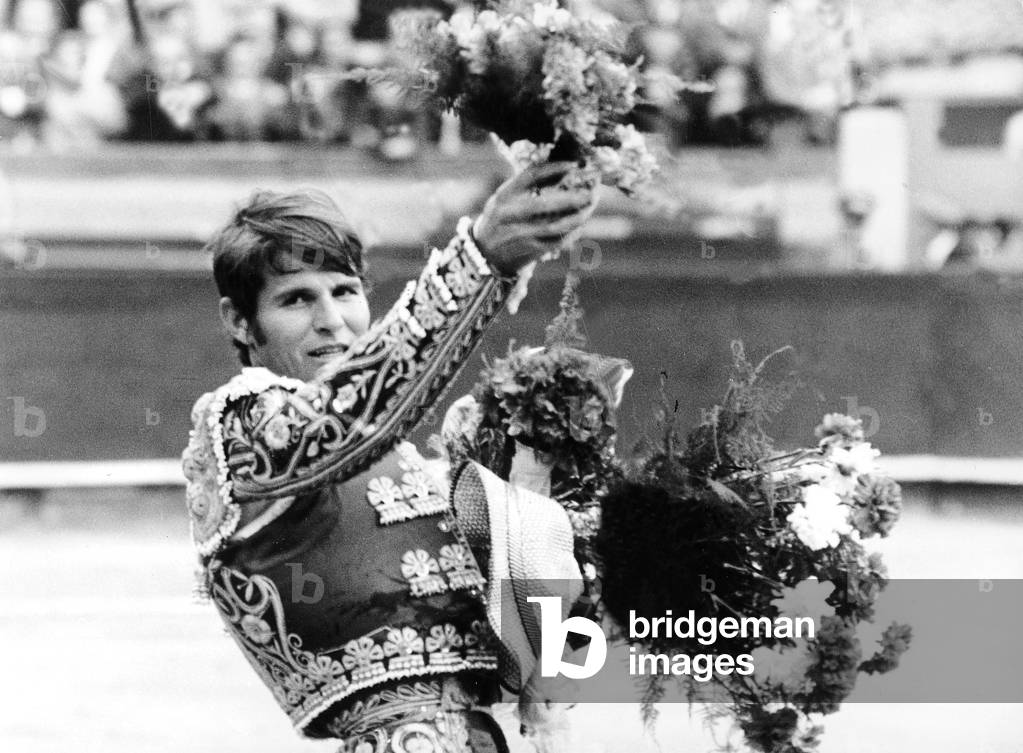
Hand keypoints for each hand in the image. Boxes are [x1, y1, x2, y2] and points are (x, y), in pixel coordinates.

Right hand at [474, 161, 597, 276]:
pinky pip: (554, 242)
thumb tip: (563, 170)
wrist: (485, 253)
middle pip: (544, 203)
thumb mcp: (505, 198)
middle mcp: (508, 214)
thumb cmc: (501, 220)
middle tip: (591, 191)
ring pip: (553, 225)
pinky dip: (570, 234)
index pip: (530, 176)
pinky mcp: (527, 250)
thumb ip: (527, 186)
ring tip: (590, 207)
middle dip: (571, 197)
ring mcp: (517, 234)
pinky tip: (580, 226)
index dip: (554, 168)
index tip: (574, 165)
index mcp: (504, 195)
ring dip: (576, 217)